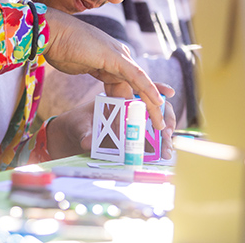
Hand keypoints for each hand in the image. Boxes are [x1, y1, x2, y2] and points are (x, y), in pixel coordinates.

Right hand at [41, 7, 164, 128]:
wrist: (51, 33)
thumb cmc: (59, 47)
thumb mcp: (79, 65)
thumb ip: (90, 70)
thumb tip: (90, 72)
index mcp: (110, 60)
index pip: (129, 84)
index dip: (138, 102)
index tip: (145, 118)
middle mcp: (119, 57)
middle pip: (137, 87)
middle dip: (148, 108)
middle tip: (159, 126)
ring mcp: (118, 56)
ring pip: (140, 84)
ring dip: (151, 105)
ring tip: (160, 123)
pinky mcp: (115, 57)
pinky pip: (136, 76)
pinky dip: (148, 89)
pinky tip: (159, 101)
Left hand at [45, 83, 176, 159]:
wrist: (75, 135)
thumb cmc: (78, 123)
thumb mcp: (80, 126)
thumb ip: (86, 133)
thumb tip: (89, 143)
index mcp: (120, 97)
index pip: (143, 89)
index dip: (158, 89)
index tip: (169, 93)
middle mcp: (130, 109)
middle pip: (156, 108)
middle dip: (166, 118)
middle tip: (166, 131)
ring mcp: (134, 123)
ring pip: (156, 125)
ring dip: (165, 136)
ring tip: (166, 149)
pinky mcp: (134, 137)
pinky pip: (150, 140)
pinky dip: (158, 146)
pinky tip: (162, 155)